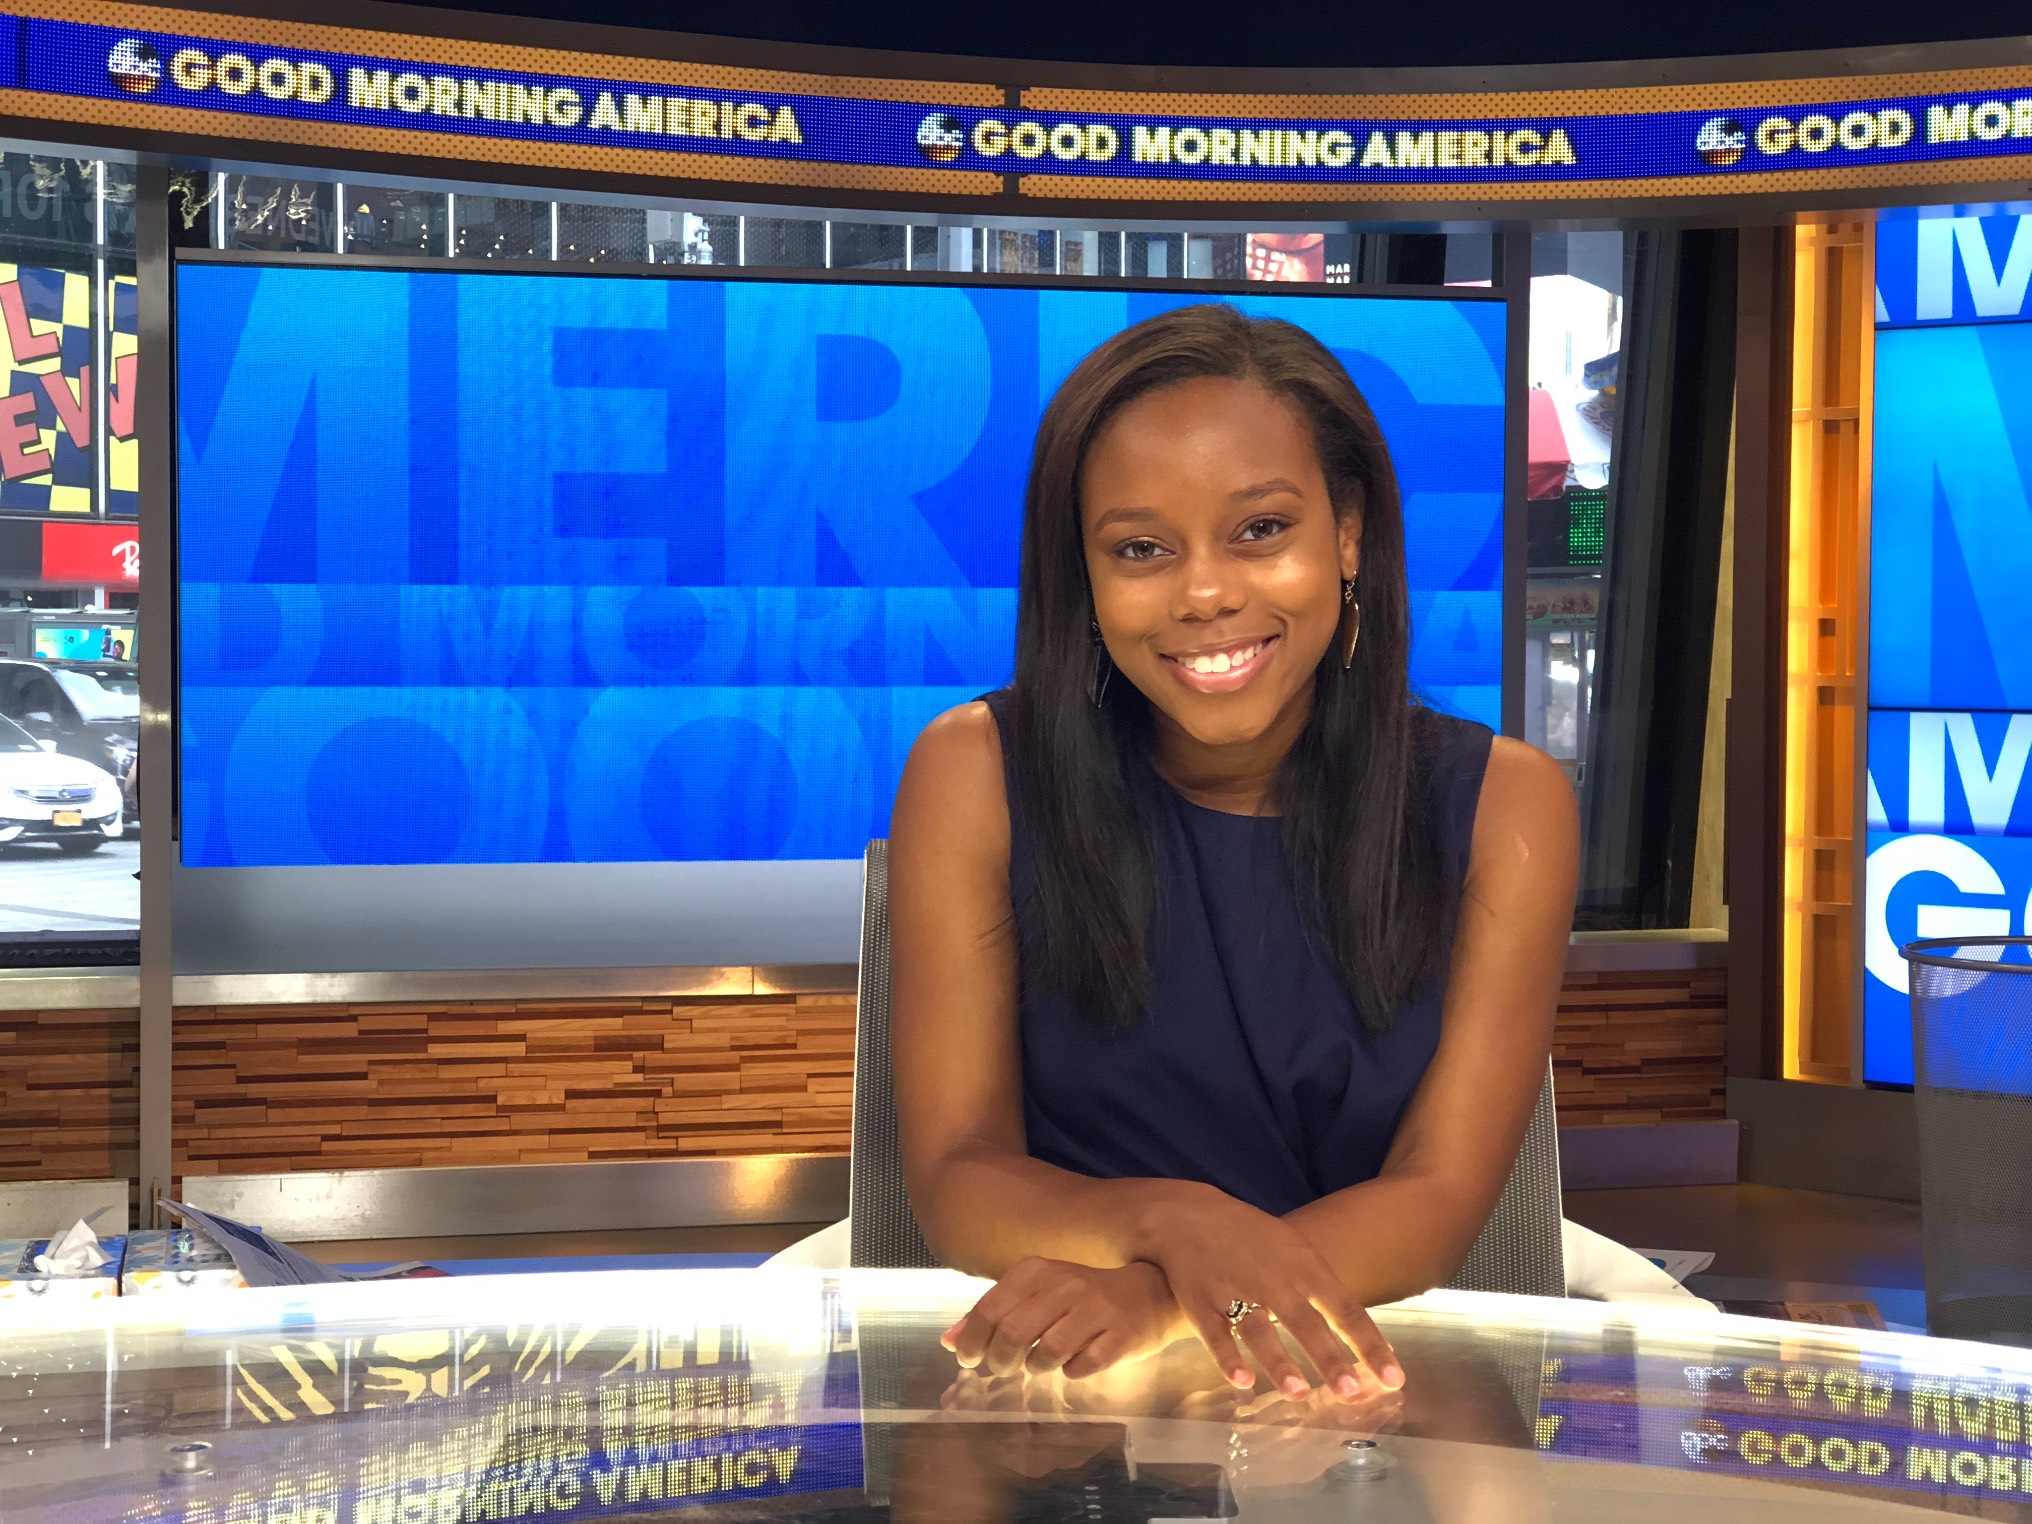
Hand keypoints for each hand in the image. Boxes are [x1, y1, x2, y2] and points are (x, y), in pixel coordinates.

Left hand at [941, 1258, 1179, 1379]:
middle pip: (1014, 1333)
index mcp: (1038, 1271)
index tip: (968, 1360)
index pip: (990, 1309)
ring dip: (1035, 1368)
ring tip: (1039, 1365)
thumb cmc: (1081, 1297)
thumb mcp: (1035, 1295)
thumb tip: (949, 1341)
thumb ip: (992, 1314)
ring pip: (1048, 1352)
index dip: (973, 1341)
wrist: (1148, 1292)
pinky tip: (1074, 1364)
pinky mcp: (1120, 1335)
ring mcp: (1095, 1309)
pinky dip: (1072, 1372)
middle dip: (1000, 1361)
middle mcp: (1065, 1284)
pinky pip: (1083, 1366)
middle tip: (1001, 1370)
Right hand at [1133, 1183, 1402, 1401]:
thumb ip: (1325, 1291)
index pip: (1346, 1309)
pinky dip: (1228, 1357)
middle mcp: (1273, 1279)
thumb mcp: (1295, 1250)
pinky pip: (1215, 1334)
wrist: (1187, 1215)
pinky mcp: (1200, 1303)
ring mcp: (1234, 1290)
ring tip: (1299, 1392)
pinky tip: (1241, 1381)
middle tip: (1351, 1392)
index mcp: (1304, 1266)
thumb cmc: (1252, 1238)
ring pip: (1259, 1330)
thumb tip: (1362, 1334)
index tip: (1393, 1379)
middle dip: (1329, 1358)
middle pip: (1305, 1322)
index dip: (1370, 1346)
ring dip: (1279, 1362)